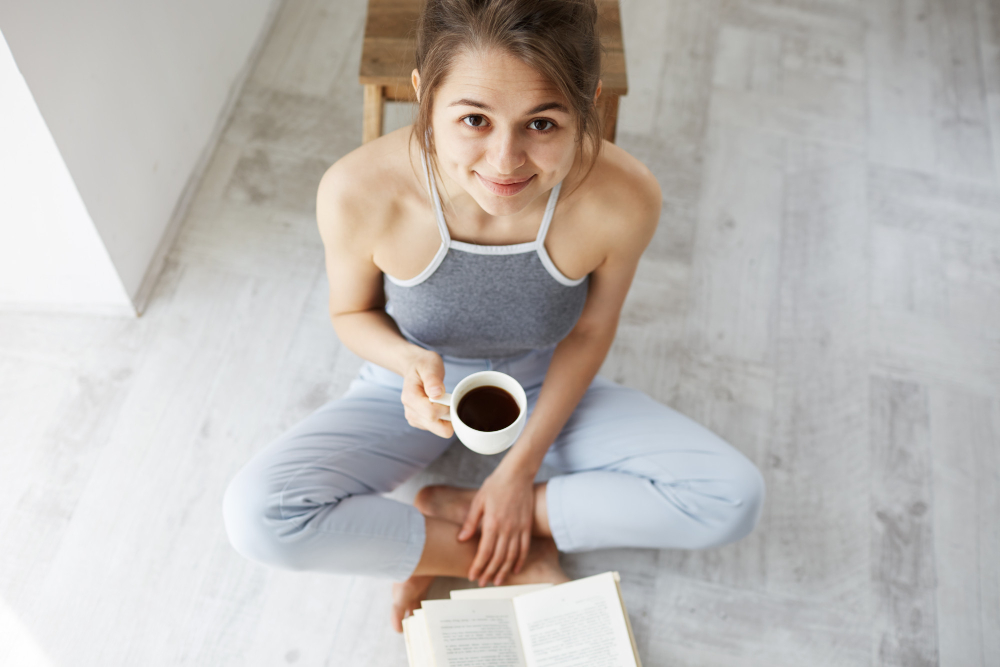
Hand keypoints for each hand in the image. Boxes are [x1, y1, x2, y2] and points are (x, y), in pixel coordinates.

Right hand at [401, 349, 453, 437]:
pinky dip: (443, 418)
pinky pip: (439, 428)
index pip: (431, 414)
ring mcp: (415, 419)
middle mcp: (410, 412)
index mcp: (410, 398)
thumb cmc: (423, 365)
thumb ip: (433, 379)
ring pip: (440, 429)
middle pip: (437, 427)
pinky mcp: (421, 422)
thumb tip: (437, 394)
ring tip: (441, 399)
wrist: (415, 367)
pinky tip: (439, 405)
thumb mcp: (429, 366)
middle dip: (448, 416)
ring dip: (446, 416)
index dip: (446, 407)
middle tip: (447, 399)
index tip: (447, 395)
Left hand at [458, 467, 534, 586]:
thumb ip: (471, 522)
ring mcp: (519, 528)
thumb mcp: (478, 501)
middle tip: (482, 583)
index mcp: (492, 523)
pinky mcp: (527, 526)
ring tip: (497, 581)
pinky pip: (524, 547)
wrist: (517, 474)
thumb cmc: (495, 485)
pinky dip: (520, 560)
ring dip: (504, 571)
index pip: (485, 551)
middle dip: (489, 572)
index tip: (472, 576)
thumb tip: (461, 539)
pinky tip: (515, 569)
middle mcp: (507, 528)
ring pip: (512, 556)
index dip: (478, 566)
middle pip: (498, 557)